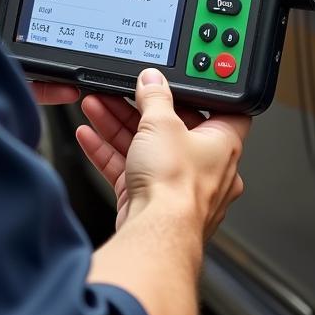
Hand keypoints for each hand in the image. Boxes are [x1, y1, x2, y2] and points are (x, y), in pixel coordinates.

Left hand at [0, 0, 78, 106]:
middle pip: (43, 7)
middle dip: (68, 10)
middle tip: (91, 9)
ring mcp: (2, 41)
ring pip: (46, 45)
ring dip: (68, 51)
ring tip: (85, 50)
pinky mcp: (2, 70)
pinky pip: (35, 80)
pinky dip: (55, 85)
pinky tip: (69, 83)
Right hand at [76, 69, 248, 236]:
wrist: (155, 234)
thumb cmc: (176, 187)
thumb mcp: (162, 124)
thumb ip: (155, 97)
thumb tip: (153, 80)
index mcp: (224, 144)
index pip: (220, 111)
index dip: (198, 96)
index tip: (175, 84)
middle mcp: (206, 168)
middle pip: (173, 128)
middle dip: (140, 110)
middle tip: (119, 93)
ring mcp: (178, 187)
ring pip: (147, 148)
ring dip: (118, 126)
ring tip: (95, 106)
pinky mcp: (152, 202)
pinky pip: (130, 170)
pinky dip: (109, 153)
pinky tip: (89, 136)